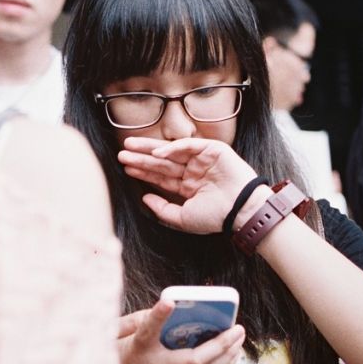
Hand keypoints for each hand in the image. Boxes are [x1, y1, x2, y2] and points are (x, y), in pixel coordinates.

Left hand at [118, 137, 264, 233]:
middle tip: (121, 153)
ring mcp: (202, 160)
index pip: (161, 177)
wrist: (241, 211)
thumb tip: (144, 199)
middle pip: (162, 162)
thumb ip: (162, 209)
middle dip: (141, 158)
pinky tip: (156, 152)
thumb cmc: (215, 218)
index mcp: (188, 187)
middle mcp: (193, 172)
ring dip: (150, 149)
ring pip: (171, 152)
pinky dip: (173, 147)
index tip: (126, 168)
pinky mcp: (213, 150)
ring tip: (129, 146)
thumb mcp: (183, 218)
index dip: (143, 172)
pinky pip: (188, 145)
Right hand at [118, 298, 245, 363]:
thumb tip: (166, 305)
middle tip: (238, 328)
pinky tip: (227, 358)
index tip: (169, 300)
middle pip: (197, 361)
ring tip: (237, 342)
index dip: (158, 314)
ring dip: (228, 359)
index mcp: (139, 353)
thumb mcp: (119, 336)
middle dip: (223, 345)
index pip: (148, 332)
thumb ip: (137, 319)